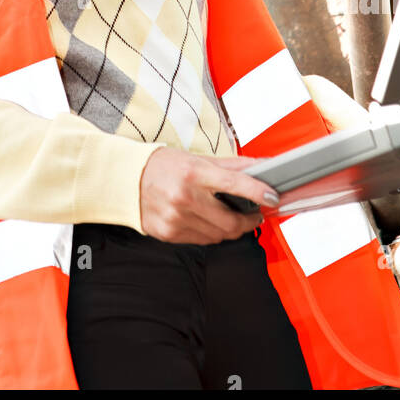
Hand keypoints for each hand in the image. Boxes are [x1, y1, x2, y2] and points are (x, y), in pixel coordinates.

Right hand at [139, 147, 279, 245]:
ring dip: (230, 229)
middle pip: (230, 221)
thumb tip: (263, 165)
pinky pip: (201, 241)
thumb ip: (232, 166)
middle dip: (249, 221)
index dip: (258, 192)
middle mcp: (184, 197)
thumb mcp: (197, 159)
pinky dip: (210, 233)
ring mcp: (175, 219)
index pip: (234, 183)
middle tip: (255, 215)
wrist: (127, 180)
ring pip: (218, 235)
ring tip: (229, 217)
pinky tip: (206, 221)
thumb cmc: (164, 166)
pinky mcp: (168, 234)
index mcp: (193, 173)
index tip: (273, 197)